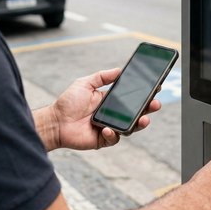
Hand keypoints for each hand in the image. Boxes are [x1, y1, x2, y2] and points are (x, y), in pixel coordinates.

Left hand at [44, 68, 160, 150]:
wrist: (55, 122)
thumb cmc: (68, 102)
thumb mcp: (85, 83)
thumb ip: (102, 77)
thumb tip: (119, 69)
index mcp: (109, 100)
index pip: (131, 97)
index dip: (143, 94)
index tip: (155, 87)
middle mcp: (113, 114)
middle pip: (136, 112)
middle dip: (148, 108)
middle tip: (155, 104)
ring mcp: (110, 127)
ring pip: (130, 127)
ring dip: (139, 123)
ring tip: (144, 119)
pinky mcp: (104, 139)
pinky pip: (115, 138)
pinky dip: (114, 133)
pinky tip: (109, 128)